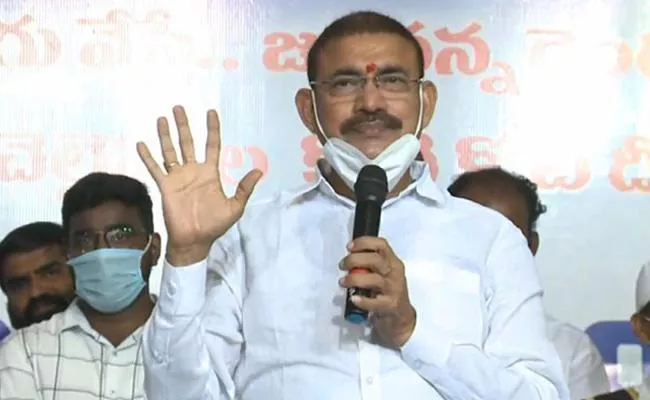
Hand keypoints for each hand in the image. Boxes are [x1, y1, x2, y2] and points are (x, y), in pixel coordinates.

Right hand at [137, 106, 261, 265]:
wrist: (195, 240)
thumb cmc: (215, 225)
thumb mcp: (235, 207)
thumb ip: (245, 188)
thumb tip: (259, 171)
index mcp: (210, 173)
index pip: (212, 145)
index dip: (212, 129)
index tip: (211, 112)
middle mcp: (193, 171)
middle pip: (188, 142)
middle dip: (184, 125)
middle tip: (178, 107)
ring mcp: (178, 177)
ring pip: (170, 151)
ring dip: (165, 135)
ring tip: (162, 119)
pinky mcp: (165, 186)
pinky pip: (155, 169)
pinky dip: (148, 157)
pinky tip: (141, 144)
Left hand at [339, 237, 415, 347]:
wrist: (400, 317)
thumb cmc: (387, 292)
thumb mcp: (383, 274)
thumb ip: (369, 265)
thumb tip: (349, 259)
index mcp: (392, 262)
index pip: (381, 245)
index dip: (364, 243)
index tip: (349, 247)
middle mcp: (395, 273)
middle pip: (376, 260)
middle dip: (355, 260)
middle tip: (342, 265)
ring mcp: (394, 289)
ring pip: (374, 279)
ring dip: (355, 279)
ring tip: (343, 282)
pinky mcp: (390, 305)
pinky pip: (375, 302)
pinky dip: (363, 300)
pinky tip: (354, 298)